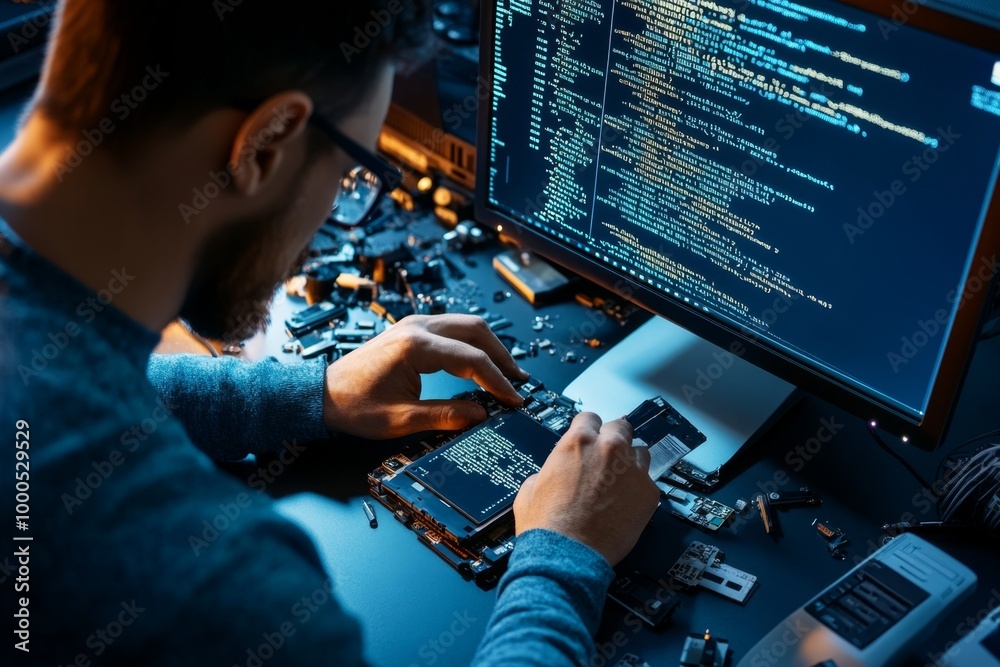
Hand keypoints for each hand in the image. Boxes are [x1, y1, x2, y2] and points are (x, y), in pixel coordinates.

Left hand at [322, 314, 527, 437]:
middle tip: (518, 382)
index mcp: (415, 347)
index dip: (497, 381)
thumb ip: (445, 416)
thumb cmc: (355, 406)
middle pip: (475, 331)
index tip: (513, 400)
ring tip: (507, 372)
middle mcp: (416, 327)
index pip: (471, 360)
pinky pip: (452, 328)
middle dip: (502, 357)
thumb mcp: (401, 419)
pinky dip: (472, 343)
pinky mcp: (411, 329)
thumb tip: (481, 416)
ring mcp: (414, 324)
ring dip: (490, 347)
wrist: (323, 394)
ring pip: (466, 324)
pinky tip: (481, 362)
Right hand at [513, 413, 659, 565]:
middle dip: (613, 439)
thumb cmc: (548, 525)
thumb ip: (552, 467)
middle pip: (621, 427)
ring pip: (640, 452)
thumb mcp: (532, 486)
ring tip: (620, 481)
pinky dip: (639, 489)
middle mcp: (609, 449)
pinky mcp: (649, 493)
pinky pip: (649, 482)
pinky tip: (626, 504)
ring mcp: (633, 470)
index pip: (590, 417)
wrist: (568, 555)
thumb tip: (558, 470)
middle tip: (607, 457)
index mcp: (578, 442)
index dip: (588, 429)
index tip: (590, 438)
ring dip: (630, 462)